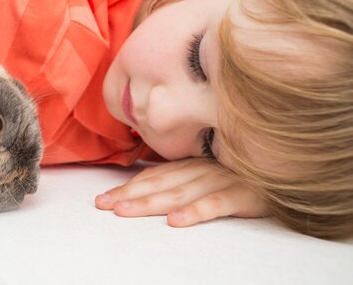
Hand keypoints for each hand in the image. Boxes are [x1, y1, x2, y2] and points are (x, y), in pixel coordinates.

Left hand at [95, 158, 266, 226]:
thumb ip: (180, 178)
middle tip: (104, 206)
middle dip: (129, 195)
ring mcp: (222, 180)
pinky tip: (175, 221)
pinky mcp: (243, 194)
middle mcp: (202, 169)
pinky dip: (195, 211)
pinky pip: (216, 204)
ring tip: (127, 212)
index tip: (102, 200)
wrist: (284, 174)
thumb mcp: (208, 175)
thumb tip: (145, 190)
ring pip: (180, 192)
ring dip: (152, 203)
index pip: (153, 176)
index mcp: (191, 164)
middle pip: (160, 184)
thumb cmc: (241, 176)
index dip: (127, 187)